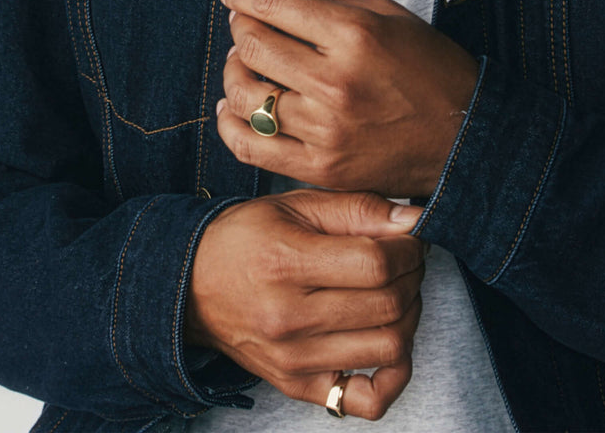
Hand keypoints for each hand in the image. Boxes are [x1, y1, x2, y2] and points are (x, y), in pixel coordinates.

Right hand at [185, 189, 425, 420]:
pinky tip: (387, 345)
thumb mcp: (294, 204)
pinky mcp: (297, 386)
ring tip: (395, 293)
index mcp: (285, 262)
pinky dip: (393, 377)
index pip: (376, 264)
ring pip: (389, 348)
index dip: (408, 248)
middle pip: (388, 305)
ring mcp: (294, 359)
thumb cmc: (245, 237)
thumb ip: (356, 209)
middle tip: (406, 261)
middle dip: (413, 277)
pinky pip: (367, 400)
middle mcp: (288, 317)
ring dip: (409, 317)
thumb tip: (413, 220)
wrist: (190, 286)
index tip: (409, 237)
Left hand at [215, 0, 478, 196]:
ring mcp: (325, 129)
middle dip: (240, 28)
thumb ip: (332, 8)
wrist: (466, 138)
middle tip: (244, 23)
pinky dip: (232, 124)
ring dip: (234, 73)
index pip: (273, 5)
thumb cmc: (433, 72)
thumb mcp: (391, 17)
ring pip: (246, 96)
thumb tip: (278, 4)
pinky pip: (252, 147)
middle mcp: (335, 82)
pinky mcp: (322, 166)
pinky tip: (233, 108)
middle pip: (253, 47)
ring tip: (241, 63)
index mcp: (354, 36)